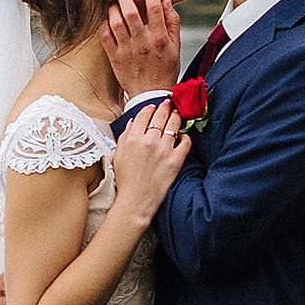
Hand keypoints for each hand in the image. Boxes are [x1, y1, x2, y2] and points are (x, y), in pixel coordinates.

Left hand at [99, 0, 180, 99]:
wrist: (151, 95)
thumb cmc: (165, 70)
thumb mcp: (176, 47)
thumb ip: (172, 24)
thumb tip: (166, 2)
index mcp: (160, 38)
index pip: (154, 7)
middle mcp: (143, 42)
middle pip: (131, 12)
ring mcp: (127, 50)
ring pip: (116, 22)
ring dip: (113, 9)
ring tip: (113, 3)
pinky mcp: (115, 57)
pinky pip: (105, 37)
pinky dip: (104, 25)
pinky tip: (107, 21)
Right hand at [109, 100, 191, 227]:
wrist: (136, 200)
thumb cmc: (125, 179)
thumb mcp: (118, 154)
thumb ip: (125, 136)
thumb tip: (134, 122)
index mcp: (133, 138)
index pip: (144, 114)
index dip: (150, 108)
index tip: (153, 107)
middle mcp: (149, 141)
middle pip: (160, 115)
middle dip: (165, 107)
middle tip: (168, 104)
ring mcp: (164, 150)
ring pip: (174, 125)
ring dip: (176, 116)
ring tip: (177, 114)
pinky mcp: (176, 160)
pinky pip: (185, 142)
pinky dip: (185, 136)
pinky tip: (183, 136)